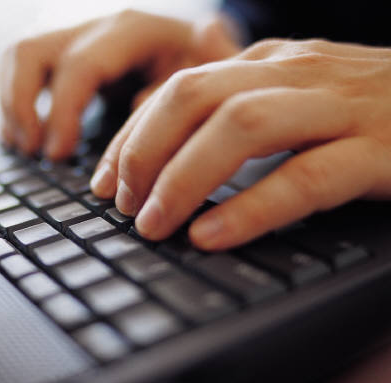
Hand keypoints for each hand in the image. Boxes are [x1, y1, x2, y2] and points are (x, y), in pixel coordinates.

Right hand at [0, 9, 240, 158]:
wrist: (197, 44)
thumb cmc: (204, 66)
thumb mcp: (207, 77)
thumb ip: (178, 96)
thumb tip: (141, 113)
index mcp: (131, 29)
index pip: (79, 66)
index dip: (61, 113)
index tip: (58, 155)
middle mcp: (94, 25)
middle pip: (28, 52)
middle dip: (21, 106)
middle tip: (34, 152)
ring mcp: (75, 35)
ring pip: (17, 57)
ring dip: (10, 104)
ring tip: (24, 147)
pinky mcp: (65, 52)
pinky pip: (20, 67)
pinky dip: (13, 100)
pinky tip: (23, 135)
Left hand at [90, 38, 390, 249]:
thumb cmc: (374, 110)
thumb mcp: (298, 93)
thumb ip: (241, 99)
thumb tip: (170, 129)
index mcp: (273, 62)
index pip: (179, 87)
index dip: (132, 135)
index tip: (103, 179)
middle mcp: (299, 74)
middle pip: (196, 95)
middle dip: (143, 151)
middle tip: (119, 202)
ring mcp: (342, 109)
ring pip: (242, 125)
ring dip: (184, 177)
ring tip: (153, 222)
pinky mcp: (382, 152)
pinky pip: (307, 177)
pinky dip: (253, 208)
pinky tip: (212, 236)